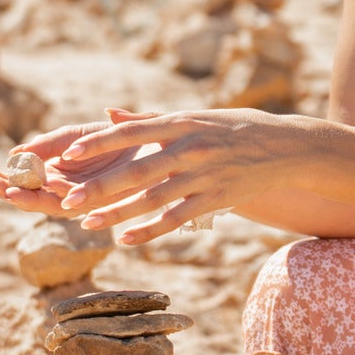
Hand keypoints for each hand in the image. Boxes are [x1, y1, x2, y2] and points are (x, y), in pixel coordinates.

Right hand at [0, 116, 123, 218]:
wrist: (151, 139)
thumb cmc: (112, 136)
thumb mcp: (74, 136)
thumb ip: (47, 144)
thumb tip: (15, 153)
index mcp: (56, 174)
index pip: (23, 182)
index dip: (3, 178)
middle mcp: (66, 190)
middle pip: (31, 196)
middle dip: (7, 190)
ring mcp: (83, 197)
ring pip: (50, 204)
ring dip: (29, 198)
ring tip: (8, 191)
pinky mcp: (104, 200)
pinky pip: (80, 200)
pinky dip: (63, 194)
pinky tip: (47, 185)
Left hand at [53, 106, 306, 245]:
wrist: (287, 147)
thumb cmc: (237, 127)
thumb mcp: (197, 116)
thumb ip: (151, 119)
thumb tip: (108, 115)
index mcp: (183, 122)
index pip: (133, 132)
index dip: (99, 143)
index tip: (68, 153)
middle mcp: (192, 148)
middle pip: (138, 171)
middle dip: (100, 188)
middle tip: (67, 202)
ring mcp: (205, 175)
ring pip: (153, 199)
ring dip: (118, 213)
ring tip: (87, 224)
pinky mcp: (217, 198)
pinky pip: (177, 218)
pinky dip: (150, 230)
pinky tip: (126, 239)